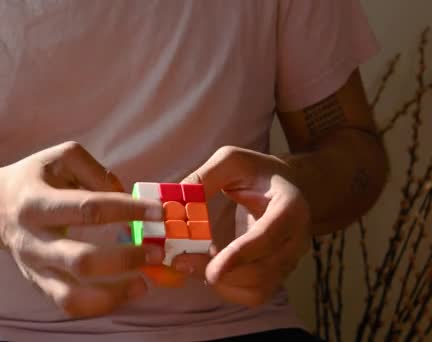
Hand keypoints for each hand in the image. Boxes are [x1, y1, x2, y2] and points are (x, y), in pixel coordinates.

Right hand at [0, 141, 163, 316]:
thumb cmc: (33, 178)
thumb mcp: (59, 157)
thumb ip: (94, 170)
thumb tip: (123, 195)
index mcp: (37, 203)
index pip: (88, 209)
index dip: (127, 211)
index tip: (159, 212)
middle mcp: (34, 241)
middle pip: (82, 261)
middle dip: (125, 259)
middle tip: (156, 251)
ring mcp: (34, 268)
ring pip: (72, 297)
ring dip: (114, 294)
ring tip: (144, 283)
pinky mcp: (39, 285)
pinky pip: (69, 305)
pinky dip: (100, 305)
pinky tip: (124, 293)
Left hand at [173, 146, 310, 306]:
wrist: (284, 186)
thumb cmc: (257, 172)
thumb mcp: (231, 161)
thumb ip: (205, 177)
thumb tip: (173, 201)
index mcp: (290, 208)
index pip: (268, 237)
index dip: (240, 255)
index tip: (212, 269)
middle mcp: (295, 240)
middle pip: (262, 271)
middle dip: (220, 272)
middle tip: (181, 262)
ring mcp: (288, 261)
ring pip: (257, 289)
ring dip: (220, 283)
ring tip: (190, 263)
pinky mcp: (275, 274)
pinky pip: (253, 294)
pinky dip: (226, 288)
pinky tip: (207, 269)